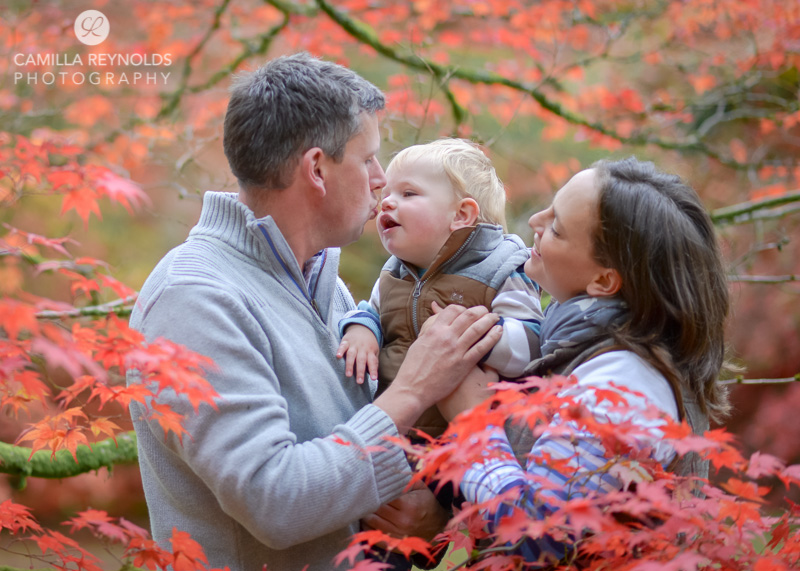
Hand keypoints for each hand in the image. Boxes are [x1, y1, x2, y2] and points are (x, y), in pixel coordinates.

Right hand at [336, 324, 378, 383]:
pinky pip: (343, 346)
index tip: (374, 379)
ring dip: (350, 365)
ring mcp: (354, 344)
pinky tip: (338, 356)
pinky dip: (340, 350)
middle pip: (361, 360)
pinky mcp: (346, 341)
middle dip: (360, 371)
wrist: (362, 328)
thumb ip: (374, 362)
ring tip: (348, 375)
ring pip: (351, 355)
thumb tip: (373, 375)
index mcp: (370, 351)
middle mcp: (362, 348)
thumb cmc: (369, 344)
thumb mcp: (374, 351)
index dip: (373, 370)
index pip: (373, 362)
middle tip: (359, 382)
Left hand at [360, 481, 448, 542]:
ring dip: (367, 512)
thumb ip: (406, 480)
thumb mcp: (421, 488)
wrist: (438, 527)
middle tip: (367, 493)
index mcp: (409, 506)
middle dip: (371, 500)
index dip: (377, 489)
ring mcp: (397, 534)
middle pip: (376, 508)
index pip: (384, 495)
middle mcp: (402, 521)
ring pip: (371, 520)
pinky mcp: (393, 542)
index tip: (373, 484)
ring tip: (367, 504)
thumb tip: (388, 471)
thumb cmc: (428, 504)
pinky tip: (369, 518)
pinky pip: (372, 533)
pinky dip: (368, 525)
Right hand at [375, 303, 501, 430]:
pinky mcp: (464, 364)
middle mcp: (446, 337)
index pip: (453, 310)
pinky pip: (482, 347)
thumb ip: (429, 329)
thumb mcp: (419, 342)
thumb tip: (435, 319)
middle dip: (480, 311)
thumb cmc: (413, 368)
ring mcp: (456, 350)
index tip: (467, 311)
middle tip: (486, 311)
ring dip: (489, 320)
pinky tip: (498, 331)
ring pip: (477, 329)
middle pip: (468, 316)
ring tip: (495, 318)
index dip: (463, 308)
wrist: (413, 388)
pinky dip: (492, 337)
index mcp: (434, 330)